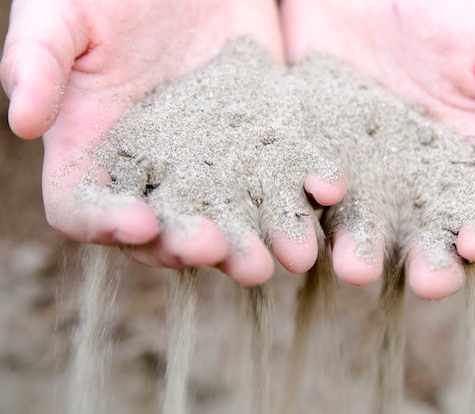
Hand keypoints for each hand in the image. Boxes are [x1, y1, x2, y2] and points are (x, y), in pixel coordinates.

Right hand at [0, 0, 342, 282]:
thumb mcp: (62, 13)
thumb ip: (38, 63)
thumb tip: (21, 121)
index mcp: (93, 150)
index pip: (84, 209)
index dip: (105, 224)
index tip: (139, 224)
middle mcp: (152, 169)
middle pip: (167, 226)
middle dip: (195, 244)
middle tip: (223, 254)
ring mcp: (209, 160)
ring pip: (231, 213)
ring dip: (260, 236)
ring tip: (288, 253)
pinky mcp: (259, 140)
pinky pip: (281, 172)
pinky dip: (305, 184)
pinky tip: (327, 190)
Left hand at [281, 0, 474, 297]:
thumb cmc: (444, 4)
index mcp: (474, 162)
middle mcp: (419, 181)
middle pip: (428, 238)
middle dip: (430, 265)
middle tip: (424, 282)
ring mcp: (364, 175)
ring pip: (366, 229)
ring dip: (363, 254)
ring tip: (354, 268)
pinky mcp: (315, 161)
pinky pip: (309, 195)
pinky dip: (307, 214)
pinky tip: (304, 222)